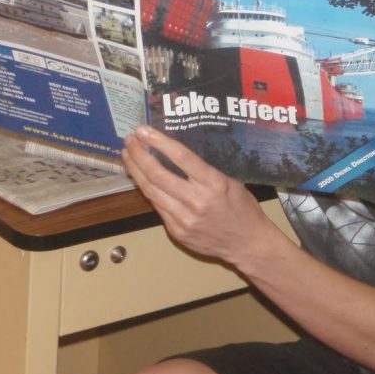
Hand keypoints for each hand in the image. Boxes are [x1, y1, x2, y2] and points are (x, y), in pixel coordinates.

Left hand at [122, 125, 271, 266]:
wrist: (247, 243)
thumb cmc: (242, 207)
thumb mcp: (230, 180)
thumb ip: (204, 169)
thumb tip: (176, 151)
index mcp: (214, 183)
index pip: (181, 157)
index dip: (159, 142)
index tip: (143, 130)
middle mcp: (197, 200)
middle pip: (157, 174)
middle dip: (139, 154)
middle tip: (129, 140)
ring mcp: (184, 219)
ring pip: (151, 191)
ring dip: (136, 171)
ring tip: (128, 155)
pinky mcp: (176, 231)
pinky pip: (157, 206)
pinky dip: (147, 189)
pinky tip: (140, 178)